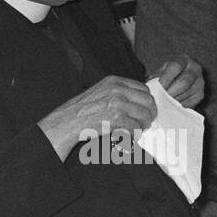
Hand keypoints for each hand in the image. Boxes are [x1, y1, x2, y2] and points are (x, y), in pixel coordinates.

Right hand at [38, 75, 158, 160]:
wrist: (66, 122)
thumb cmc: (79, 111)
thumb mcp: (99, 93)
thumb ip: (117, 93)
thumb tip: (136, 102)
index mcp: (114, 81)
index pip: (143, 88)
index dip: (147, 101)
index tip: (145, 109)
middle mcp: (117, 89)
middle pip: (147, 100)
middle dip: (150, 113)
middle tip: (146, 122)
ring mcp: (117, 103)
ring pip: (144, 114)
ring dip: (143, 124)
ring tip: (138, 130)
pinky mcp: (116, 118)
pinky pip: (135, 126)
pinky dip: (134, 133)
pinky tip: (127, 135)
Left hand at [149, 56, 203, 108]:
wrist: (176, 84)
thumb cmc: (165, 78)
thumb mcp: (159, 73)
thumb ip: (155, 78)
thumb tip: (151, 88)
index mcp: (183, 60)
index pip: (176, 66)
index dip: (167, 78)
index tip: (159, 87)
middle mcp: (195, 68)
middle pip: (184, 81)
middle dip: (171, 91)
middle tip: (161, 98)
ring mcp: (200, 81)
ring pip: (188, 92)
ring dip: (174, 99)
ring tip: (164, 102)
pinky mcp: (201, 94)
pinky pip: (191, 101)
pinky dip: (180, 105)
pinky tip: (172, 105)